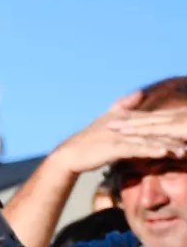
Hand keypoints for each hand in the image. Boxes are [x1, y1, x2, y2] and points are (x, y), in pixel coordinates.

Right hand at [55, 90, 186, 176]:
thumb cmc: (90, 140)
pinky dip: (150, 150)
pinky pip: (135, 149)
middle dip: (172, 136)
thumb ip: (124, 105)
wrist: (70, 154)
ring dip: (166, 146)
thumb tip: (140, 92)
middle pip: (153, 130)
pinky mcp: (113, 147)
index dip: (169, 126)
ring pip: (147, 140)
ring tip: (182, 151)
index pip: (152, 121)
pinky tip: (162, 153)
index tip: (185, 132)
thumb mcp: (107, 118)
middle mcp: (123, 124)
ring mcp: (118, 135)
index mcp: (125, 118)